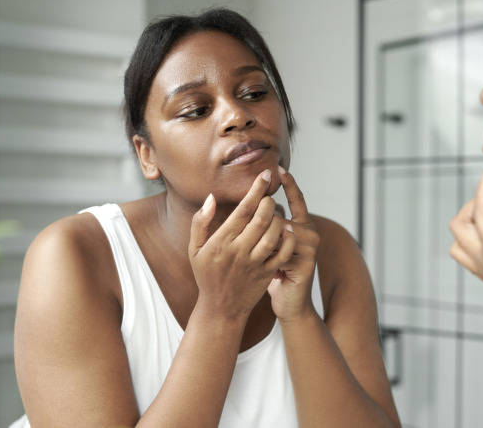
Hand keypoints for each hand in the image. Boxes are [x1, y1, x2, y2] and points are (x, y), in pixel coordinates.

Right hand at [189, 169, 296, 320]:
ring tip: (275, 212)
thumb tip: (211, 198)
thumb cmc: (206, 275)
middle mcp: (239, 251)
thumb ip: (200, 222)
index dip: (256, 189)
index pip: (243, 209)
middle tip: (269, 195)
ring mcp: (255, 263)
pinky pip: (283, 252)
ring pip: (274, 233)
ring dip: (279, 218)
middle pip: (262, 218)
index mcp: (221, 241)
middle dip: (269, 201)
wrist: (220, 309)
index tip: (265, 174)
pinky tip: (288, 229)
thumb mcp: (194, 249)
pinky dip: (288, 239)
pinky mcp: (267, 273)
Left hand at [267, 166, 319, 322]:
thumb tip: (254, 204)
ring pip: (279, 231)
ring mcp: (310, 247)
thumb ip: (266, 227)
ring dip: (263, 244)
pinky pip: (281, 250)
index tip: (278, 168)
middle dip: (263, 224)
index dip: (290, 184)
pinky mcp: (307, 262)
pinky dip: (269, 257)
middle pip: (281, 215)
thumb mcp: (269, 247)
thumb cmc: (274, 274)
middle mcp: (310, 233)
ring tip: (259, 258)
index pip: (297, 199)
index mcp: (301, 226)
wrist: (289, 304)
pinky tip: (268, 269)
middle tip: (253, 243)